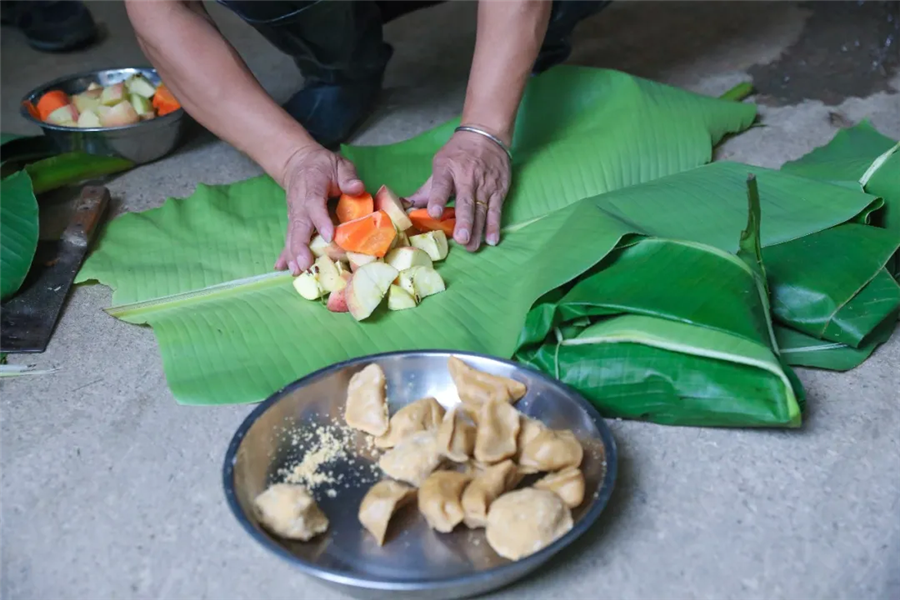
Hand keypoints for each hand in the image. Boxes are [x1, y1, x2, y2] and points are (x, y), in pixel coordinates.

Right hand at [274, 145, 364, 273]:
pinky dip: (286, 253)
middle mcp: (300, 204)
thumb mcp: (339, 165)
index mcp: (312, 187)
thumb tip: (357, 188)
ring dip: (293, 254)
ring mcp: (295, 215)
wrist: (300, 164)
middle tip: (305, 264)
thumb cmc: (324, 166)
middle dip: (301, 246)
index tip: (329, 236)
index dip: (320, 220)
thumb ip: (348, 177)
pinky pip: (290, 239)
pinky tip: (282, 268)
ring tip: (297, 271)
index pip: (315, 205)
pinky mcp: (294, 223)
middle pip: (299, 226)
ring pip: (293, 235)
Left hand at [407, 130, 510, 250]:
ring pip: (482, 209)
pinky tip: (491, 239)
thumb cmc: (458, 154)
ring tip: (472, 246)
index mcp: (447, 169)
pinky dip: (494, 225)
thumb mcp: (440, 165)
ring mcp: (485, 184)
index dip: (438, 199)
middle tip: (461, 239)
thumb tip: (404, 206)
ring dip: (478, 229)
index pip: (442, 185)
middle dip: (464, 220)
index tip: (434, 213)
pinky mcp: (499, 190)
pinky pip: (496, 210)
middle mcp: (467, 177)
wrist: (486, 135)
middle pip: (465, 201)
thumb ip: (426, 189)